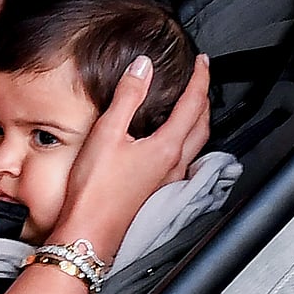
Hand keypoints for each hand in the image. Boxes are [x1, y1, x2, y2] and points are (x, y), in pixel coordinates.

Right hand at [52, 54, 210, 258]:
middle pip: (202, 124)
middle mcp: (174, 164)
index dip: (200, 79)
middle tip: (201, 79)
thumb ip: (127, 97)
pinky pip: (183, 158)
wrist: (89, 231)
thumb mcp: (107, 133)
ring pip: (196, 143)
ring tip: (191, 105)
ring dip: (198, 120)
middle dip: (204, 97)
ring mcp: (167, 180)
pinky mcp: (157, 190)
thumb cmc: (95, 190)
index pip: (193, 104)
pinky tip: (171, 142)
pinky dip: (186, 140)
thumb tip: (142, 68)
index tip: (202, 62)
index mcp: (166, 147)